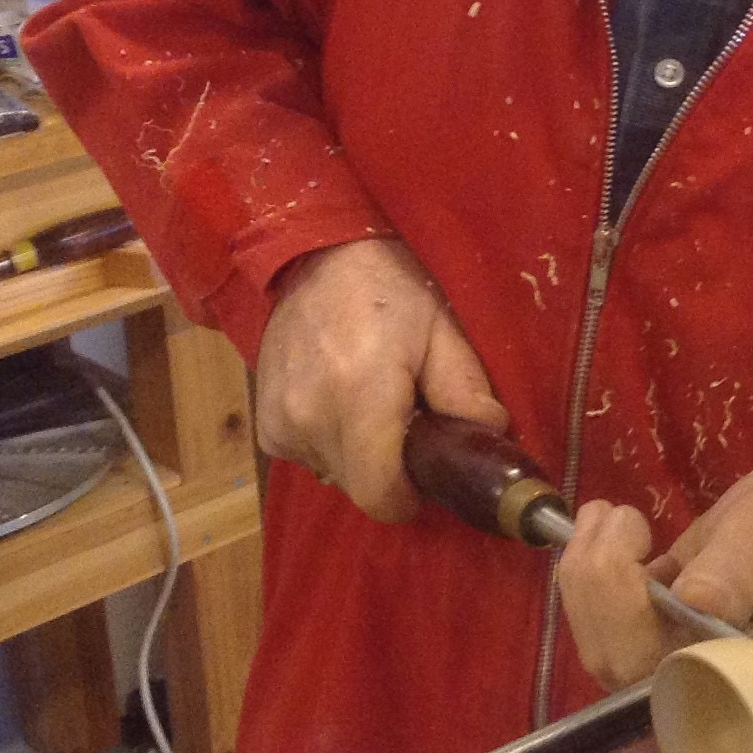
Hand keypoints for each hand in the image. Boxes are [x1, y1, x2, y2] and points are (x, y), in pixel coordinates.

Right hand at [254, 238, 506, 522]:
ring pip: (336, 474)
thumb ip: (465, 390)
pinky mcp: (263, 424)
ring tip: (372, 404)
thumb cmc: (390, 290)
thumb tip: (489, 436)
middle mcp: (311, 416)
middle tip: (407, 425)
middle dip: (390, 470)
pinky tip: (339, 401)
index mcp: (360, 395)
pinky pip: (308, 457)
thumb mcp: (441, 330)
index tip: (427, 476)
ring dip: (360, 455)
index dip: (409, 496)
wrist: (317, 257)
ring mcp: (280, 422)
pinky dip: (330, 441)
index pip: (380, 493)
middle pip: (361, 487)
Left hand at [557, 453, 752, 692]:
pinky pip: (606, 625)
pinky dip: (590, 577)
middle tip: (615, 516)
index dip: (630, 648)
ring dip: (587, 577)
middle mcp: (708, 684)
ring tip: (609, 513)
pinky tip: (609, 525)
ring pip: (605, 647)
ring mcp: (679, 660)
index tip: (638, 569)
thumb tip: (695, 604)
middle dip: (598, 590)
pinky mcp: (661, 632)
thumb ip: (739, 570)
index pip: (668, 695)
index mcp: (747, 677)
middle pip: (623, 671)